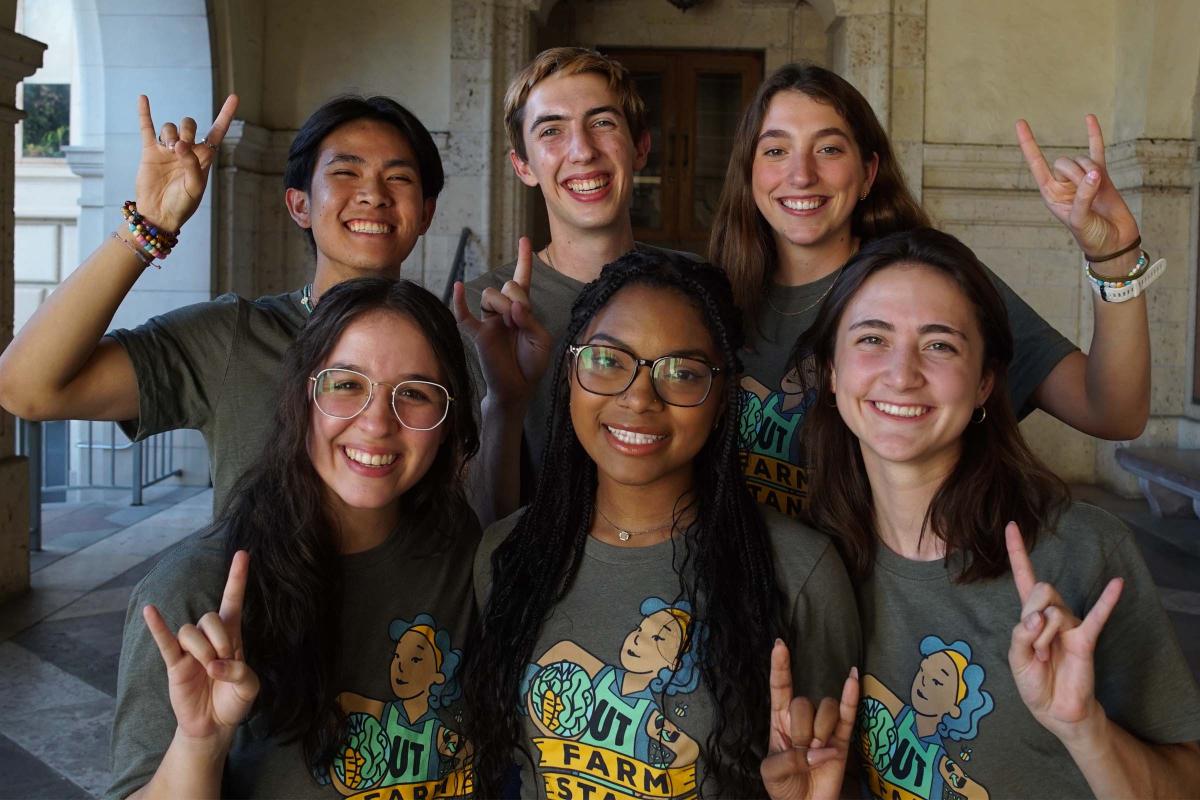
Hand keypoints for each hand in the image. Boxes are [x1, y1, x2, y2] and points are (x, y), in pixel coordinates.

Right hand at [134, 94, 238, 231]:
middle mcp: (186, 150)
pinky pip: (147, 128)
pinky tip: (143, 98)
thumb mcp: (194, 187)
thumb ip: (192, 165)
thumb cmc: (182, 204)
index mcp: (203, 158)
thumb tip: (180, 145)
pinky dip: (145, 113)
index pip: (217, 132)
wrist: (159, 214)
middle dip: (186, 129)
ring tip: (168, 149)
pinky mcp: (150, 151)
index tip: (234, 97)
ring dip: (170, 133)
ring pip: (170, 127)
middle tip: (180, 147)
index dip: (225, 115)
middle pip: (189, 125)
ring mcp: (167, 150)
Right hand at [143, 550, 258, 746]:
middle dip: (219, 639)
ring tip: (207, 669)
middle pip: (209, 617)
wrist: (215, 725)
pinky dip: (157, 626)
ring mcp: (190, 649)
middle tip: (222, 662)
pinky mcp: (174, 663)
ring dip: (202, 650)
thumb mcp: (249, 687)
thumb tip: (213, 666)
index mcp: (232, 636)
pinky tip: (150, 611)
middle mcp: (209, 637)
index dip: (237, 577)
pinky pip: (164, 640)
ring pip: (190, 631)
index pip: (233, 601)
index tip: (243, 553)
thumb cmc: (234, 700)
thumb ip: (239, 672)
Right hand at [453, 237, 552, 406]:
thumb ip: (530, 320)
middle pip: (507, 286)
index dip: (524, 259)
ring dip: (502, 305)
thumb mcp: (541, 340)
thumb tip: (513, 306)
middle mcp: (505, 311)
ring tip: (508, 324)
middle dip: (517, 297)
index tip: (524, 238)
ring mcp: (489, 321)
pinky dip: (459, 301)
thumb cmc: (531, 364)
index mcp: (523, 311)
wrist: (518, 388)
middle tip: (520, 319)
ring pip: (490, 295)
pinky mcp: (477, 333)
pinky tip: (458, 287)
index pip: (522, 280)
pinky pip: (464, 314)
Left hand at [761, 639, 857, 799]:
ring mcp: (824, 728)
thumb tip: (818, 750)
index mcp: (780, 721)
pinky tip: (853, 677)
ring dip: (821, 731)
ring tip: (817, 753)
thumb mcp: (771, 772)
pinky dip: (852, 696)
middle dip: (802, 730)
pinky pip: (849, 715)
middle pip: (804, 703)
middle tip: (801, 752)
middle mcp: (802, 719)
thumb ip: (787, 758)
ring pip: (826, 708)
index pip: (780, 687)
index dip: (780, 666)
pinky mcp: (843, 741)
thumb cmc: (784, 788)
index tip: (779, 644)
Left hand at [1006, 522, 1121, 742]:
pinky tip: (1117, 583)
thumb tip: (1036, 617)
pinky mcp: (1085, 639)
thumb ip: (1020, 634)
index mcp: (1030, 615)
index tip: (1010, 525)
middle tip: (1034, 647)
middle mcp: (1051, 613)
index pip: (1024, 576)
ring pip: (1052, 612)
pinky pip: (1097, 615)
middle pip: (1039, 590)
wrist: (1055, 710)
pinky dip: (1107, 600)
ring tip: (1045, 656)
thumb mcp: (1015, 658)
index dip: (1016, 552)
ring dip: (1042, 637)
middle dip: (1030, 617)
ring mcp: (1070, 624)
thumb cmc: (1034, 682)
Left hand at [1016, 115, 1138, 258]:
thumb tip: (1094, 174)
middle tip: (1087, 192)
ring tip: (1098, 191)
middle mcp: (1063, 184)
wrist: (1115, 243)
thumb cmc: (1092, 237)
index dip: (1028, 144)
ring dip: (1091, 172)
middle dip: (1076, 173)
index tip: (1020, 123)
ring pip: (1083, 159)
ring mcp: (1083, 179)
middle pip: (1063, 162)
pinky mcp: (1102, 176)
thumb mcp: (1080, 221)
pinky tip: (1089, 118)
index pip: (1036, 164)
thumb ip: (1083, 197)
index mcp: (1051, 194)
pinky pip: (1097, 151)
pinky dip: (1094, 135)